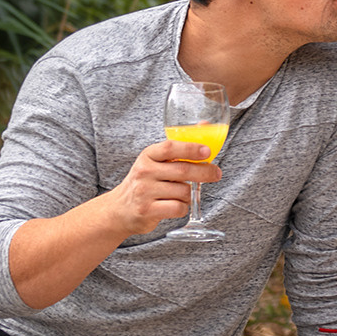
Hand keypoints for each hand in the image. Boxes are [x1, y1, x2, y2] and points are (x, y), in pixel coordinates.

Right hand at [106, 139, 221, 235]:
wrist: (120, 209)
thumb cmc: (145, 182)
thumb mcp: (154, 162)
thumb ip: (178, 148)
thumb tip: (205, 125)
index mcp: (147, 155)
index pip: (170, 147)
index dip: (191, 148)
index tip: (207, 151)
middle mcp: (144, 171)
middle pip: (183, 171)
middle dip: (205, 172)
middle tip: (216, 174)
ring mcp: (144, 192)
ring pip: (183, 191)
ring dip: (189, 194)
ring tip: (181, 194)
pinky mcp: (147, 210)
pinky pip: (178, 208)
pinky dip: (183, 208)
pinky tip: (175, 205)